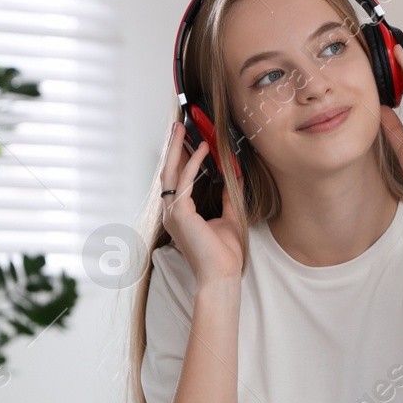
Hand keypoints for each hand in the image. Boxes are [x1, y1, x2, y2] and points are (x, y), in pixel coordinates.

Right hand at [159, 121, 244, 283]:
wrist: (221, 275)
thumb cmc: (223, 255)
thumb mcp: (230, 218)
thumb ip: (229, 197)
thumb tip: (234, 177)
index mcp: (180, 215)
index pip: (177, 181)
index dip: (181, 159)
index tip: (188, 141)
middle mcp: (172, 213)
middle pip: (168, 173)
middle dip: (173, 148)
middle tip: (178, 127)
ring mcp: (173, 214)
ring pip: (170, 173)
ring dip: (177, 149)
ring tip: (183, 130)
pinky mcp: (179, 214)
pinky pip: (184, 182)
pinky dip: (193, 164)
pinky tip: (202, 149)